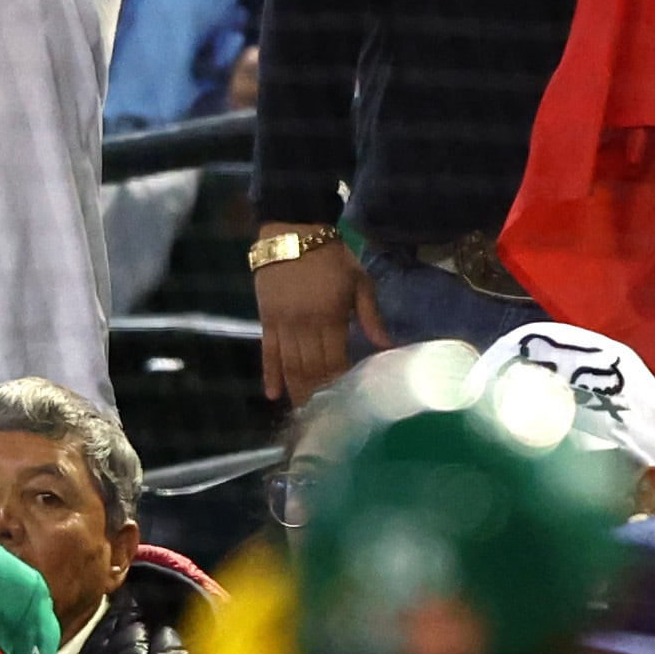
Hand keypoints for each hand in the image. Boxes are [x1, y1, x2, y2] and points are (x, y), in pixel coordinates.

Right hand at [253, 234, 383, 404]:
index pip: (335, 360)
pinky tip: (273, 395)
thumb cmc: (331, 258)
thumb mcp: (359, 281)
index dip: (340, 384)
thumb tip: (388, 348)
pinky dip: (269, 375)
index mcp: (330, 317)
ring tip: (303, 416)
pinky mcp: (267, 321)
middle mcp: (304, 326)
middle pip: (311, 369)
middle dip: (318, 396)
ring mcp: (283, 325)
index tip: (346, 406)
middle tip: (324, 421)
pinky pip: (267, 353)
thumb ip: (371, 316)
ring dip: (296, 392)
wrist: (293, 232)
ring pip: (290, 366)